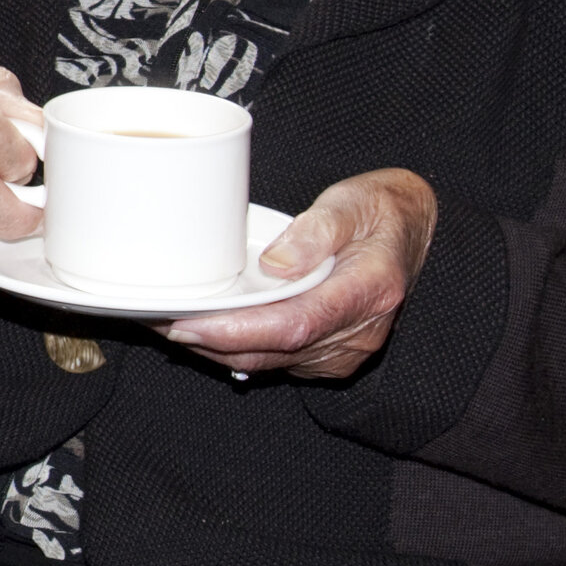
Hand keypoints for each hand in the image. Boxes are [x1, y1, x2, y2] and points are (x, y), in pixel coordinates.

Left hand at [163, 169, 437, 378]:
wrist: (412, 232)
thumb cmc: (379, 212)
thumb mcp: (352, 204)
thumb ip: (317, 231)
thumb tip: (276, 264)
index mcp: (367, 292)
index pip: (295, 325)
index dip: (237, 331)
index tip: (187, 325)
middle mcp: (357, 333)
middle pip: (272, 351)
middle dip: (208, 343)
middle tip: (153, 321)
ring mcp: (344, 349)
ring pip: (269, 362)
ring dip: (214, 349)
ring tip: (163, 323)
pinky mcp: (329, 354)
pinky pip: (276, 360)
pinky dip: (235, 348)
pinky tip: (201, 330)